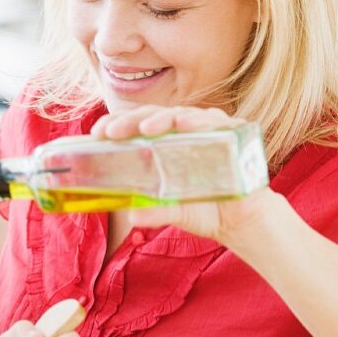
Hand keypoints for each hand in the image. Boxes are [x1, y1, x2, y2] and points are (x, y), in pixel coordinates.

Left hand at [90, 104, 276, 245]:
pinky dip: (200, 122)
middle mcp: (184, 132)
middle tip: (112, 132)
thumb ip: (155, 212)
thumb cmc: (203, 209)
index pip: (137, 126)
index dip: (117, 124)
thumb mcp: (174, 211)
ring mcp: (209, 130)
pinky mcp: (233, 133)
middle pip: (155, 117)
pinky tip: (186, 125)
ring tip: (146, 128)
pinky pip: (216, 122)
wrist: (240, 221)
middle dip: (132, 121)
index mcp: (165, 143)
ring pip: (182, 115)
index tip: (97, 133)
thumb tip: (131, 217)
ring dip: (164, 119)